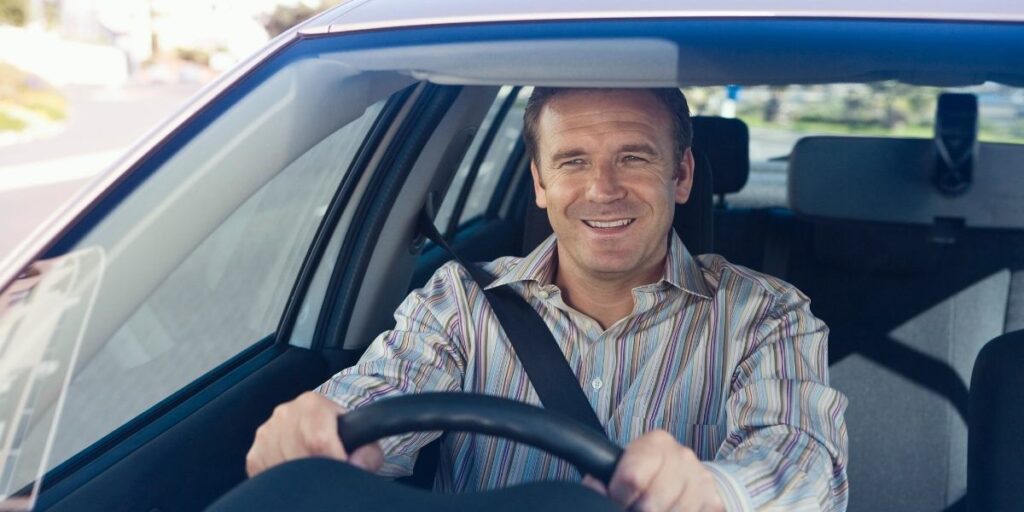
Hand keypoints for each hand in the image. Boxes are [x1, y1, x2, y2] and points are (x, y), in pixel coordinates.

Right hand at [245, 391, 383, 476]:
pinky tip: (297, 475)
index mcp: (311, 404)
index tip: (342, 467)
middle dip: (318, 470)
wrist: (318, 431)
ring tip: (314, 473)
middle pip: (300, 455)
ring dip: (300, 476)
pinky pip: (267, 476)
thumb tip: (355, 462)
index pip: (319, 440)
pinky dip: (283, 480)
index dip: (334, 460)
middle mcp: (284, 414)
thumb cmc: (340, 437)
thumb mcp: (362, 439)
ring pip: (282, 468)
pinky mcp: (254, 455)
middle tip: (328, 474)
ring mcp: (266, 434)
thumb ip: (368, 451)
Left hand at [583, 430, 724, 511]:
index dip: (618, 496)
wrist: (682, 476)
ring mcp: (702, 480)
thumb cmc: (645, 473)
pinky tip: (669, 510)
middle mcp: (683, 456)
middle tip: (635, 507)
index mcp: (656, 443)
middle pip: (651, 503)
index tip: (617, 499)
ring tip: (651, 508)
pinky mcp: (715, 503)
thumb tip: (594, 489)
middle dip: (637, 510)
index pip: (632, 477)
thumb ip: (603, 477)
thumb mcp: (623, 467)